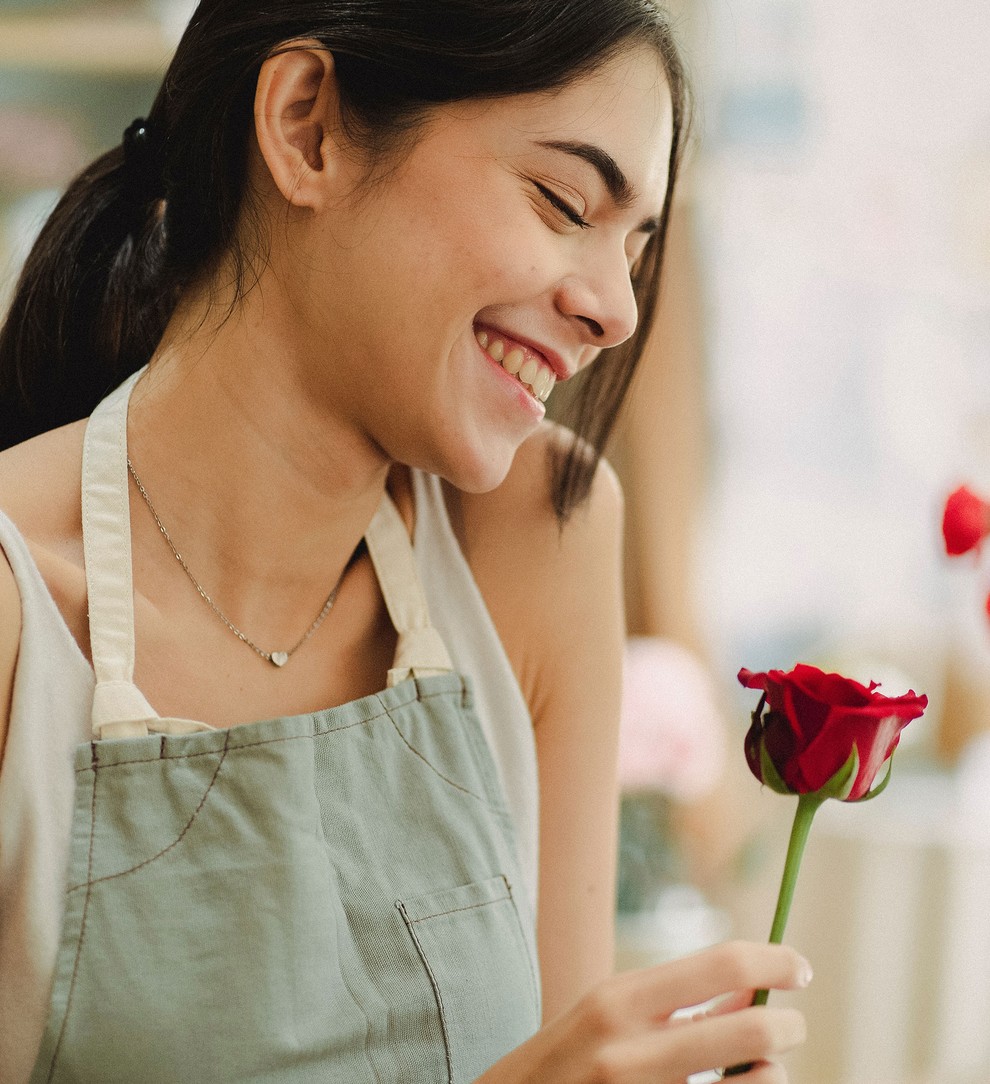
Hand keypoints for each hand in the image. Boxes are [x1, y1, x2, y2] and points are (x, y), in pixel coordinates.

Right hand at [478, 941, 809, 1082]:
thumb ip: (678, 1003)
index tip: (800, 970)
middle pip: (752, 1027)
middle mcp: (631, 1050)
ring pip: (755, 1083)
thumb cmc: (565, 1063)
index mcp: (619, 1000)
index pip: (723, 964)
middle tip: (791, 1026)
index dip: (775, 962)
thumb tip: (752, 989)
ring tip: (760, 1068)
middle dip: (788, 1026)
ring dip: (772, 1072)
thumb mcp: (608, 1016)